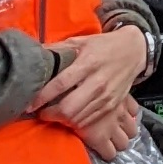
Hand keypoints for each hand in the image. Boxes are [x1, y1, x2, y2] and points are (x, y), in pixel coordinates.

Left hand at [34, 29, 144, 158]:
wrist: (133, 51)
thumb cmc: (103, 45)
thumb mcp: (80, 41)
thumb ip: (57, 49)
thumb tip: (33, 53)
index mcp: (87, 63)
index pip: (61, 83)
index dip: (42, 96)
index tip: (29, 104)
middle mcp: (97, 82)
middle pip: (69, 108)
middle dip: (50, 114)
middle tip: (40, 112)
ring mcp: (105, 96)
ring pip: (78, 118)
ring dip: (61, 119)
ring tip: (52, 114)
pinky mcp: (111, 105)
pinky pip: (88, 120)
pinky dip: (75, 121)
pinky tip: (68, 115)